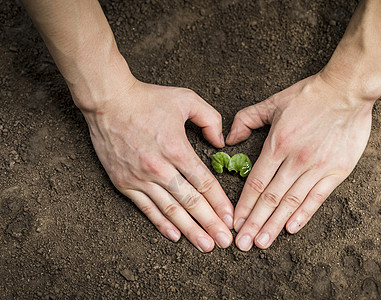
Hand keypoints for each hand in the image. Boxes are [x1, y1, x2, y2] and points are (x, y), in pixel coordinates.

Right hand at [81, 80, 233, 251]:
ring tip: (205, 245)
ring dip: (190, 230)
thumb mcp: (186, 99)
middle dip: (211, 224)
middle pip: (191, 202)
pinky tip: (175, 236)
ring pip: (170, 210)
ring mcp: (140, 178)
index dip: (220, 203)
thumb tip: (221, 142)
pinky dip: (161, 223)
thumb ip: (210, 119)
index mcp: (177, 149)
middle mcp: (160, 168)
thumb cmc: (148, 99)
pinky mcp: (124, 183)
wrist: (108, 101)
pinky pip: (146, 208)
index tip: (231, 218)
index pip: (204, 183)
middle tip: (225, 241)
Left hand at [227, 73, 373, 250]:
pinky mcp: (336, 171)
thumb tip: (229, 139)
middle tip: (242, 244)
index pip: (255, 183)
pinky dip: (303, 215)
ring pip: (291, 202)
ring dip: (274, 225)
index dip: (244, 206)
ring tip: (262, 243)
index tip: (235, 222)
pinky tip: (291, 228)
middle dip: (254, 223)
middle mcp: (295, 160)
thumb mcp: (273, 102)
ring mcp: (317, 167)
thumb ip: (247, 119)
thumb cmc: (308, 96)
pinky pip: (317, 197)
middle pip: (270, 198)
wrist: (346, 91)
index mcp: (277, 144)